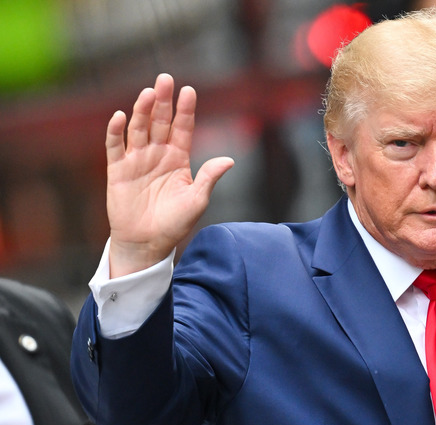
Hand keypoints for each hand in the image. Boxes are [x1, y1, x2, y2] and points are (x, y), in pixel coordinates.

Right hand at [105, 73, 233, 277]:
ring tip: (148, 94)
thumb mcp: (197, 200)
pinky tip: (120, 116)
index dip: (185, 110)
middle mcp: (157, 154)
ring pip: (139, 128)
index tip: (189, 90)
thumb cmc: (175, 223)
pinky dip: (116, 131)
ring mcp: (137, 160)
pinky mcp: (117, 170)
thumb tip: (229, 160)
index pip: (183, 128)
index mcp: (178, 158)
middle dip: (163, 101)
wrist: (147, 243)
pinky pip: (115, 146)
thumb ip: (209, 177)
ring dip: (142, 111)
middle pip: (160, 121)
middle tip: (165, 79)